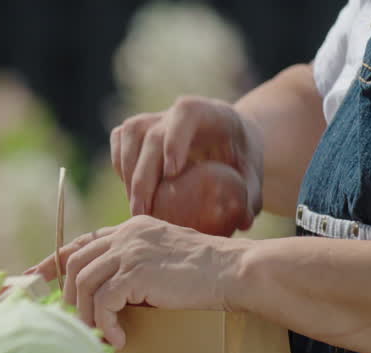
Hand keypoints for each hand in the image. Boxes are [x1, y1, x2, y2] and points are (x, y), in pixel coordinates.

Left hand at [27, 216, 252, 347]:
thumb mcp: (163, 260)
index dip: (53, 261)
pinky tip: (118, 339)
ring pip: (84, 283)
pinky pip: (104, 302)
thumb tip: (109, 297)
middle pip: (75, 263)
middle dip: (67, 296)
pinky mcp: (136, 272)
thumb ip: (135, 267)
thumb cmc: (207, 273)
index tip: (33, 278)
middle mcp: (126, 234)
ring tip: (100, 335)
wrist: (235, 271)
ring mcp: (130, 251)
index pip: (81, 242)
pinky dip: (105, 324)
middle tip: (73, 323)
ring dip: (87, 315)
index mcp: (131, 228)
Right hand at [111, 96, 262, 234]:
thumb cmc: (240, 157)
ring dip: (127, 174)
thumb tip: (245, 222)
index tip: (172, 173)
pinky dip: (120, 167)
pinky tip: (131, 192)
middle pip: (150, 136)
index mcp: (207, 112)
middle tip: (143, 212)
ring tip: (137, 207)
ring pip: (129, 137)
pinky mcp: (136, 131)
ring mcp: (152, 119)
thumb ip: (251, 195)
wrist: (226, 139)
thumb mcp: (251, 174)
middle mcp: (174, 112)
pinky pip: (119, 143)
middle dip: (143, 176)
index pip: (185, 114)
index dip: (175, 140)